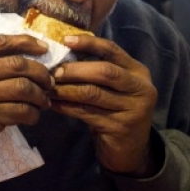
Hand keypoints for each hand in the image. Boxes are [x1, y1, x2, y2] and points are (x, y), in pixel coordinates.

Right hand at [0, 34, 51, 166]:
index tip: (44, 49)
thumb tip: (29, 55)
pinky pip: (19, 111)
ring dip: (40, 95)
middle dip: (40, 72)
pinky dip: (32, 114)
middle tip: (49, 81)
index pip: (0, 42)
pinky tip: (32, 116)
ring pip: (22, 88)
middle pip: (16, 64)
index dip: (27, 42)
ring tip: (44, 101)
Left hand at [50, 35, 158, 176]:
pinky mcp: (120, 127)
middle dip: (75, 69)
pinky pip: (87, 112)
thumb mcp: (114, 88)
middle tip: (53, 72)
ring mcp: (133, 109)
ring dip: (67, 89)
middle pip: (104, 71)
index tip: (65, 40)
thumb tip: (63, 51)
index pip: (113, 50)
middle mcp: (141, 88)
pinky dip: (66, 107)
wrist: (130, 149)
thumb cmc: (116, 111)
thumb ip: (98, 70)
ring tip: (48, 87)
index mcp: (138, 72)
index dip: (89, 43)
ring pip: (93, 93)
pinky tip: (53, 104)